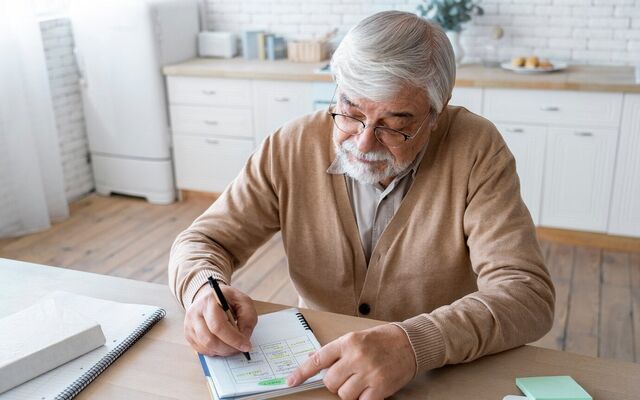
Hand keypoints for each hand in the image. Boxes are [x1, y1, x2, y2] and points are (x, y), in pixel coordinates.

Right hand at [184, 283, 257, 355]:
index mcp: (209, 301)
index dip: (233, 339)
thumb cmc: (228, 299)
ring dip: (222, 351)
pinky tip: (222, 344)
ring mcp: (189, 324)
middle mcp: (195, 313)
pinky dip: (215, 351)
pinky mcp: (188, 334)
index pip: (218, 326)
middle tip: (240, 348)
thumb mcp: (243, 301)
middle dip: (228, 348)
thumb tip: (244, 337)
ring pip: (205, 346)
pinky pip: (201, 350)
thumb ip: (248, 317)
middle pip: (210, 339)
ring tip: (232, 346)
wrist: (210, 297)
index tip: (246, 346)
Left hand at [287, 324, 415, 399]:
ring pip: (344, 395)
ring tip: (361, 382)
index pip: (318, 359)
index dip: (302, 372)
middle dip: (335, 383)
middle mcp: (356, 357)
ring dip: (349, 393)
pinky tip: (368, 391)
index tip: (291, 381)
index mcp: (348, 342)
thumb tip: (313, 360)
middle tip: (347, 377)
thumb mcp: (356, 338)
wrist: (410, 343)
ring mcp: (368, 373)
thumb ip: (336, 351)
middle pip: (330, 382)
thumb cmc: (382, 339)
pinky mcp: (380, 387)